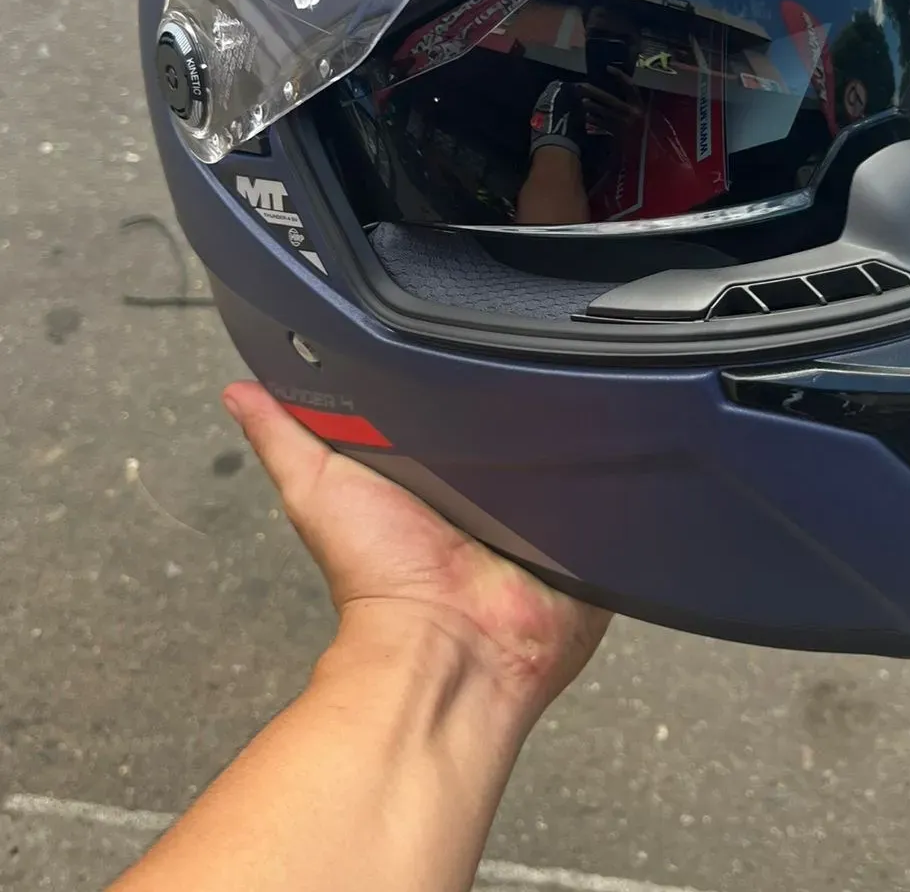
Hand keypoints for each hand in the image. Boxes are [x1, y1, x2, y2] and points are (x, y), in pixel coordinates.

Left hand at [222, 382, 609, 721]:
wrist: (450, 649)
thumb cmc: (382, 582)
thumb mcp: (320, 489)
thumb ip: (287, 435)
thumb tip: (239, 388)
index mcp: (434, 471)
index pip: (450, 402)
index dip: (451, 367)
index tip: (459, 318)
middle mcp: (491, 490)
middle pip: (513, 417)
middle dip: (518, 386)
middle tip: (521, 346)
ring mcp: (543, 512)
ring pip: (565, 445)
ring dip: (567, 425)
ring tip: (571, 381)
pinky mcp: (588, 535)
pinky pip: (611, 490)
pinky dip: (612, 469)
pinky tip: (612, 432)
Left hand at [581, 68, 642, 132]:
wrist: (643, 149)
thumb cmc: (641, 127)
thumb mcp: (640, 112)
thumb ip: (630, 101)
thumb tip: (612, 86)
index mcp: (640, 104)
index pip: (630, 85)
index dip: (619, 76)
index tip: (607, 68)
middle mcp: (632, 112)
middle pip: (610, 98)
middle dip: (594, 92)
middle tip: (581, 85)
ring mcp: (623, 123)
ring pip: (603, 111)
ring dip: (591, 105)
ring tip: (582, 100)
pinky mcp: (616, 133)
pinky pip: (601, 123)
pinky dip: (593, 119)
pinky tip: (586, 116)